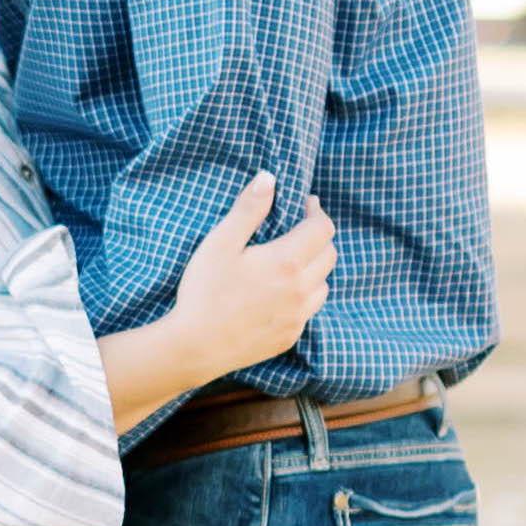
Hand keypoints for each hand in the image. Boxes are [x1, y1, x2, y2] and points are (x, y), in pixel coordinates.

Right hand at [164, 172, 337, 382]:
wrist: (195, 346)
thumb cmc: (204, 291)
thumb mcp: (220, 243)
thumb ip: (248, 209)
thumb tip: (269, 178)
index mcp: (287, 262)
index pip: (323, 228)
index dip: (318, 211)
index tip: (307, 204)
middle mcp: (301, 289)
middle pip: (329, 255)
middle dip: (318, 237)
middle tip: (299, 229)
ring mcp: (298, 316)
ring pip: (323, 284)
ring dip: (315, 268)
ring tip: (291, 262)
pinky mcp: (291, 335)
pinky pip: (309, 310)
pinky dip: (303, 296)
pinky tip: (280, 294)